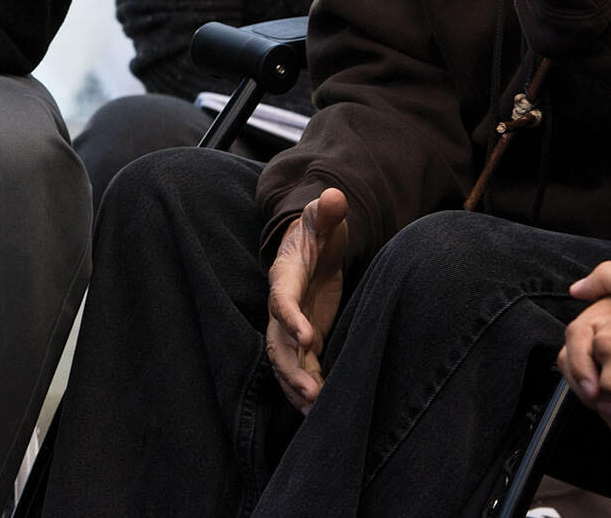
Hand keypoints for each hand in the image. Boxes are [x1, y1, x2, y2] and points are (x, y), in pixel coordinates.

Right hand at [266, 188, 349, 412]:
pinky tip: (320, 410)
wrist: (314, 245)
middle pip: (277, 343)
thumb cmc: (318, 229)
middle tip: (312, 392)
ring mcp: (291, 325)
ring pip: (286, 362)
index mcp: (284, 276)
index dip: (290, 318)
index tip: (307, 337)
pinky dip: (307, 388)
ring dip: (298, 386)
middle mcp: (281, 306)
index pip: (281, 299)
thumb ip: (327, 210)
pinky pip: (301, 367)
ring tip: (315, 411)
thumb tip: (333, 198)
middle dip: (292, 369)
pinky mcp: (305, 337)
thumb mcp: (323, 217)